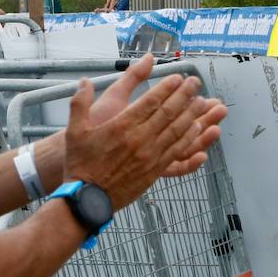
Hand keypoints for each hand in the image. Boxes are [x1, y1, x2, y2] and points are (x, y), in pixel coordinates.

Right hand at [62, 68, 225, 209]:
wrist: (86, 198)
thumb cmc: (80, 164)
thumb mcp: (74, 131)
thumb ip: (79, 103)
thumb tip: (84, 81)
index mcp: (121, 127)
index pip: (150, 101)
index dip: (166, 87)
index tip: (177, 77)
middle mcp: (139, 139)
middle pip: (168, 112)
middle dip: (185, 95)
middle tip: (196, 82)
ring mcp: (150, 155)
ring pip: (177, 130)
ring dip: (192, 114)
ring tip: (203, 101)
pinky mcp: (155, 170)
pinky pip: (177, 150)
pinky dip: (190, 137)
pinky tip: (197, 128)